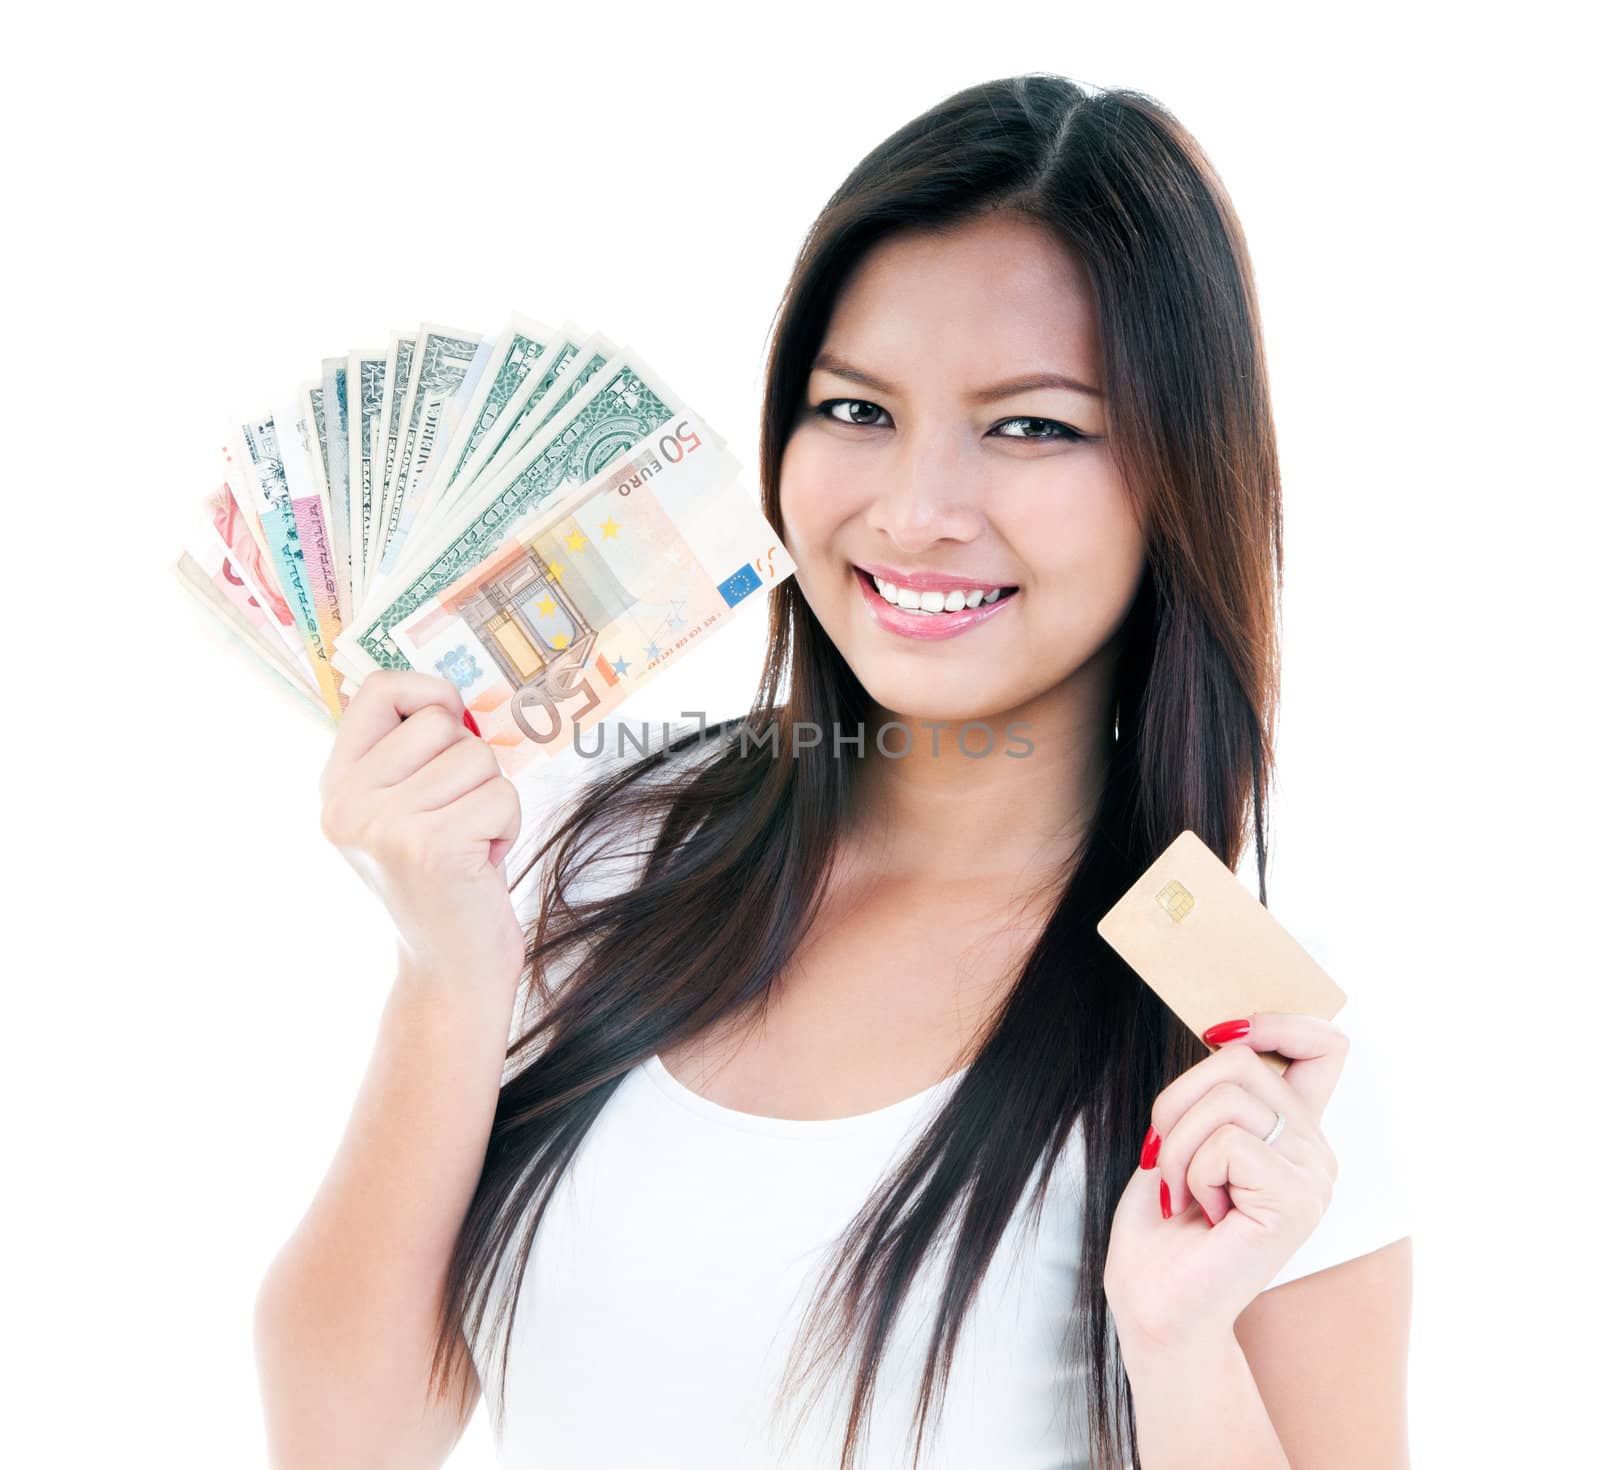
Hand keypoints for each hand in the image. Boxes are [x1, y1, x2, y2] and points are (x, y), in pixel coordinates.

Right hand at [318, 670, 525, 996]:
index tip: (450, 719)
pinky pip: (501, 796)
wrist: (448, 967)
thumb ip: (412, 754)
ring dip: (492, 800)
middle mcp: (347, 802)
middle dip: (471, 765)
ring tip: (468, 843)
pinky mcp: (430, 846)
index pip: (378, 690)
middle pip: (441, 722)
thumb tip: (451, 694)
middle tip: (458, 818)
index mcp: (337, 785)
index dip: (427, 692)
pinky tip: (480, 863)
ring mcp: (384, 825)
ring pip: (478, 758)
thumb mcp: (407, 809)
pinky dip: (506, 827)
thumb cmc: (446, 877)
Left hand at [1102, 1011, 1348, 1351]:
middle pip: (1241, 1060)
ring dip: (1177, 1144)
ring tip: (1185, 1192)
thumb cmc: (1163, 1224)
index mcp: (1292, 1129)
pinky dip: (1192, 1172)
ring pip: (1227, 1099)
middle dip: (1177, 1101)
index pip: (1324, 1046)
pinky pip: (1227, 1143)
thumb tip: (1227, 1031)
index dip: (1279, 1020)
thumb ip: (1218, 1091)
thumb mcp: (1184, 1134)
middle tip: (1166, 1158)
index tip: (1224, 1034)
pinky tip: (1205, 1213)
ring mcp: (1312, 1176)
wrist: (1155, 1300)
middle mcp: (1315, 1149)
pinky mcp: (1296, 1201)